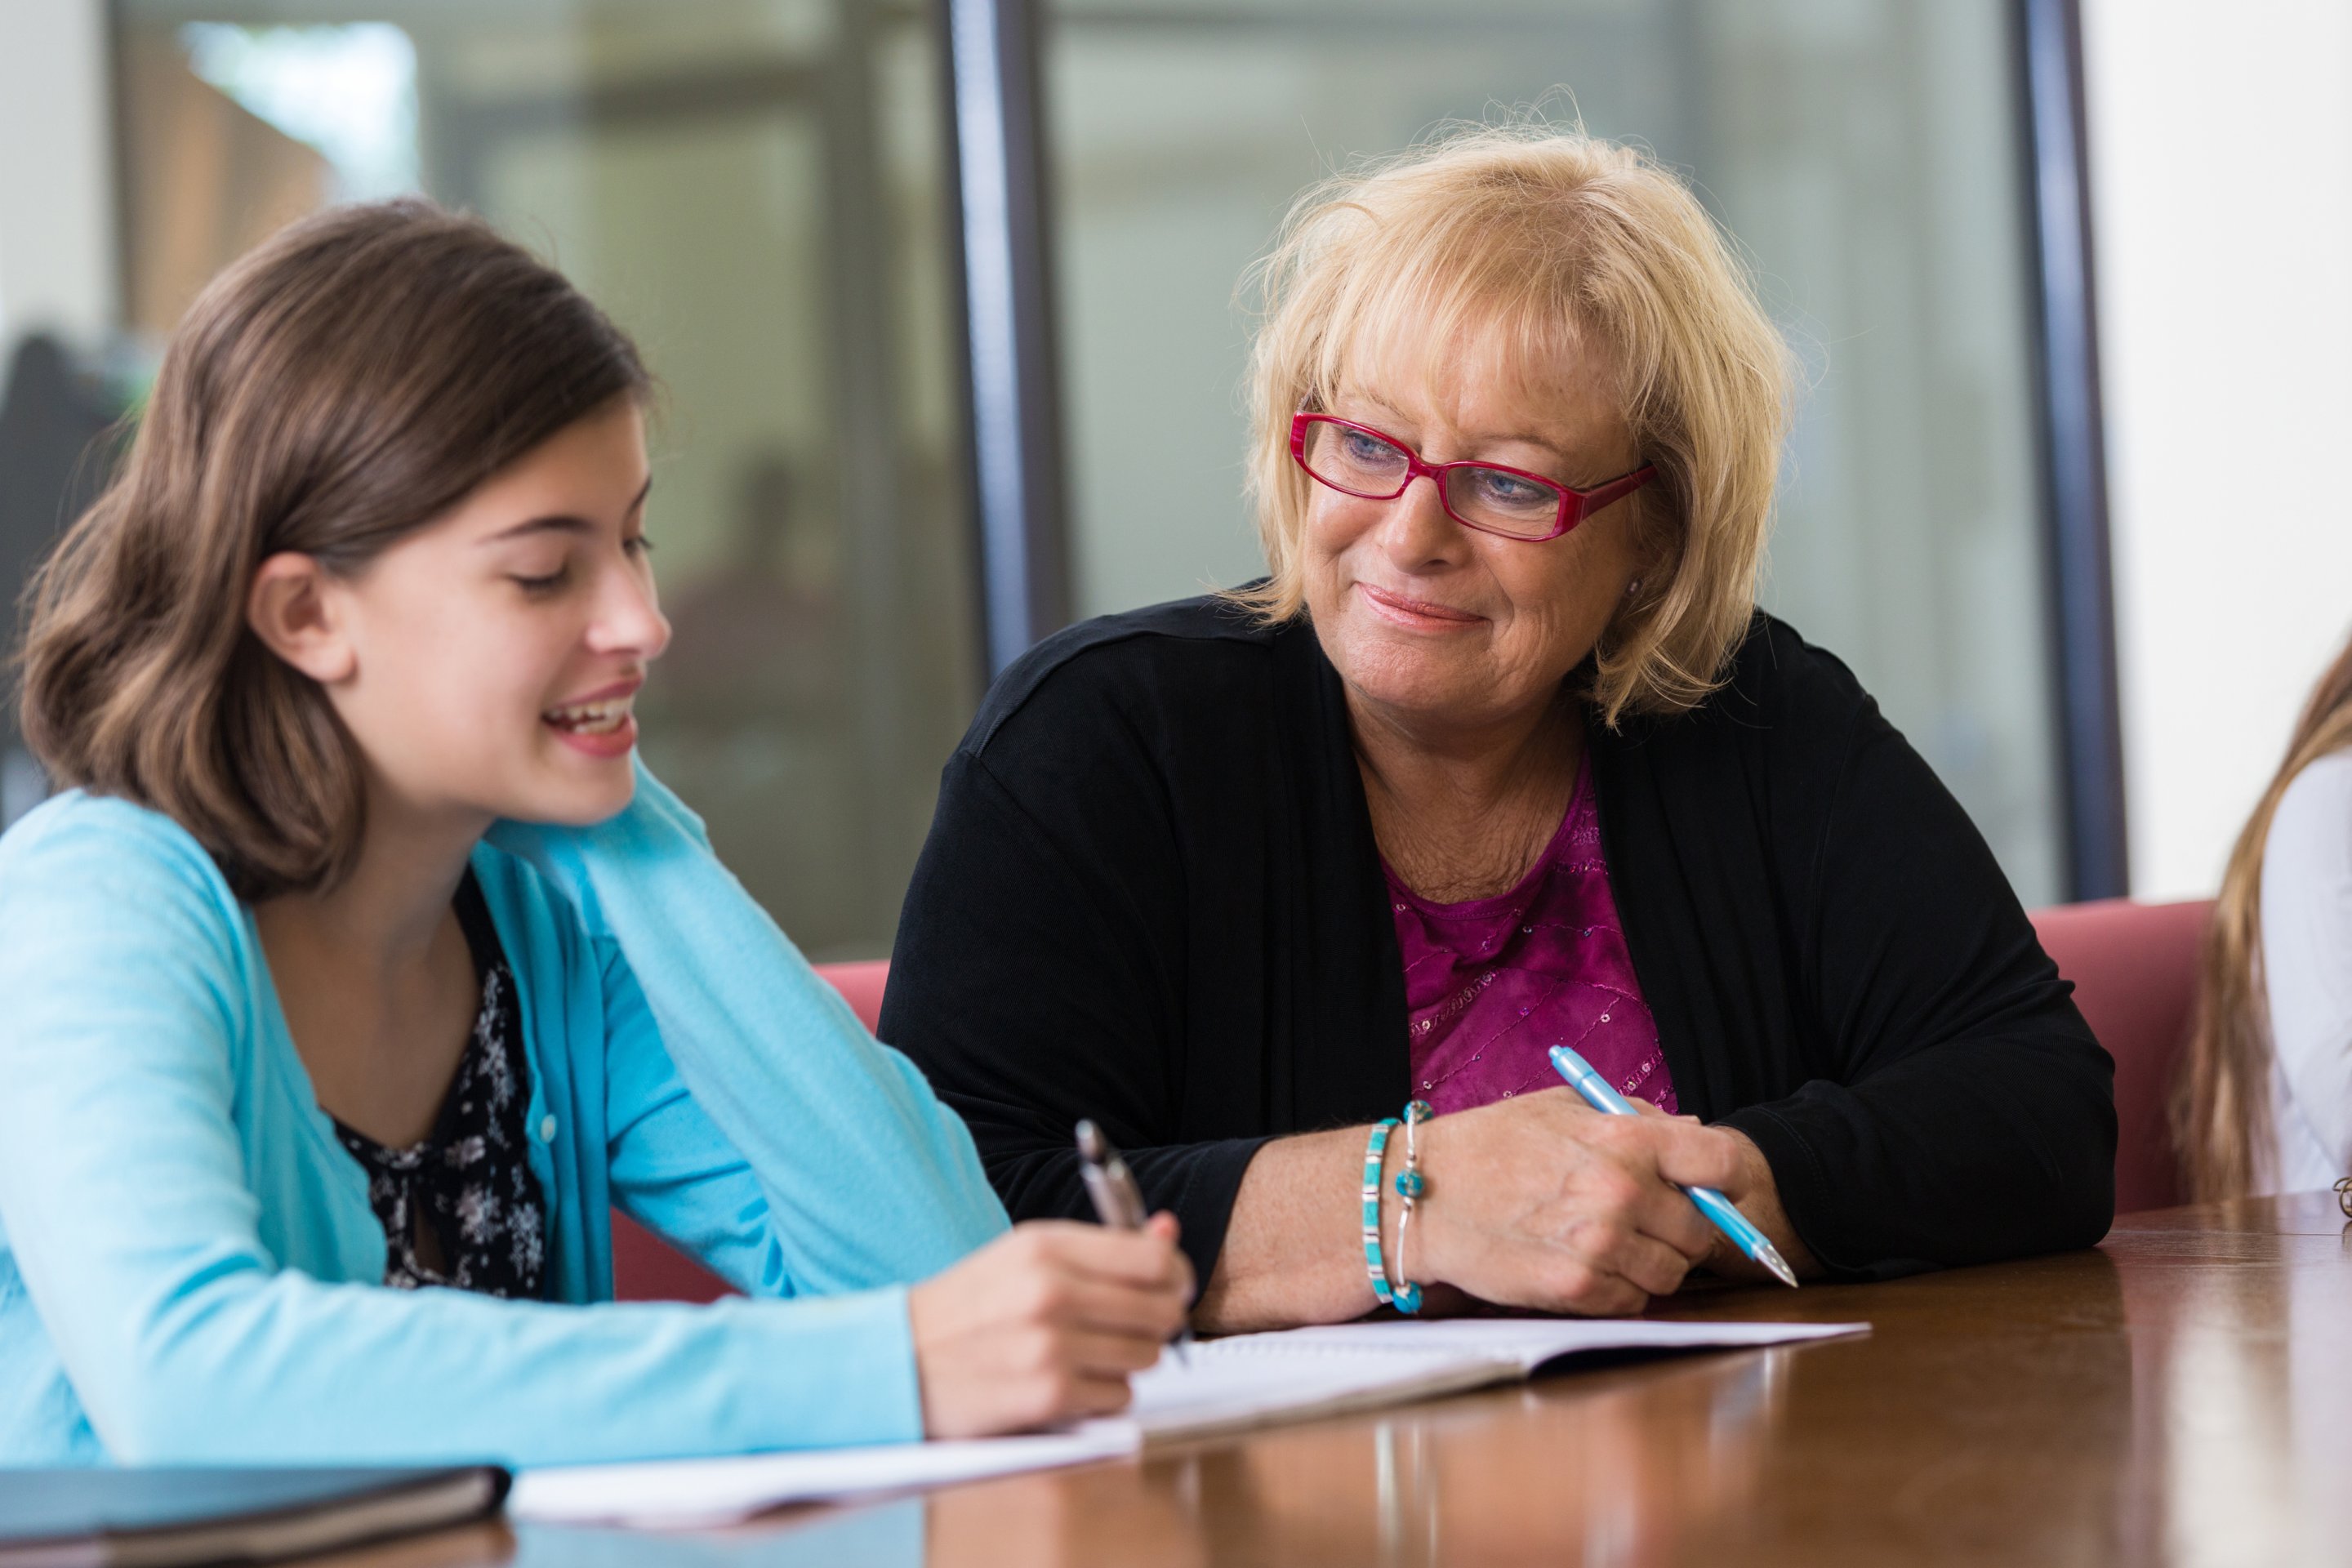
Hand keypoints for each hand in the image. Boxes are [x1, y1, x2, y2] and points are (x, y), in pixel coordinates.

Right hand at [909, 1216, 1193, 1437]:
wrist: (896, 1363)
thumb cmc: (963, 1310)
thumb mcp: (1022, 1258)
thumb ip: (1100, 1247)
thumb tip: (1167, 1230)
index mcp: (1045, 1246)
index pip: (1153, 1258)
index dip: (1174, 1275)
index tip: (1168, 1287)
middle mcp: (1051, 1291)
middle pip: (1160, 1309)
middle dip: (1157, 1321)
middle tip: (1130, 1326)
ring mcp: (1051, 1346)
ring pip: (1146, 1355)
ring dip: (1127, 1360)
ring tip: (1085, 1354)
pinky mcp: (1048, 1397)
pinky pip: (1118, 1397)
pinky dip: (1102, 1396)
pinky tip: (1066, 1383)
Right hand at [1409, 1088, 1745, 1315]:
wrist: (1426, 1195)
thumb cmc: (1491, 1144)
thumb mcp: (1562, 1107)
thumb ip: (1634, 1116)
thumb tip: (1693, 1130)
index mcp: (1625, 1139)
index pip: (1721, 1162)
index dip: (1726, 1180)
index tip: (1716, 1190)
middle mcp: (1622, 1191)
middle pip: (1702, 1229)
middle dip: (1682, 1227)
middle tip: (1647, 1220)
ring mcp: (1601, 1245)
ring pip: (1672, 1272)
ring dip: (1652, 1262)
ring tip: (1610, 1243)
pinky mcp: (1578, 1289)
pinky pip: (1634, 1301)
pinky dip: (1621, 1289)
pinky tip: (1587, 1265)